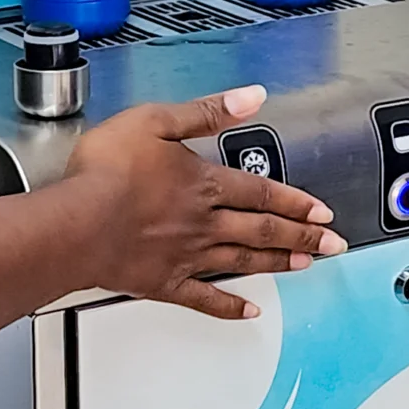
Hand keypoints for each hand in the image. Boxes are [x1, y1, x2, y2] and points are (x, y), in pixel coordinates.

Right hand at [66, 85, 345, 320]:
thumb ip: (207, 111)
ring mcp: (186, 256)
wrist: (75, 224)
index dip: (297, 200)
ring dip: (278, 263)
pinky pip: (204, 298)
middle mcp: (204, 223)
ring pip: (244, 261)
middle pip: (263, 229)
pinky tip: (247, 311)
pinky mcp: (163, 282)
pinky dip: (229, 306)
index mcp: (204, 183)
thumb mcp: (156, 122)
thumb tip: (251, 97)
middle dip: (304, 235)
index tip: (322, 210)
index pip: (263, 191)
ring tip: (306, 266)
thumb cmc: (106, 173)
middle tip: (334, 244)